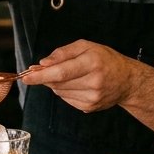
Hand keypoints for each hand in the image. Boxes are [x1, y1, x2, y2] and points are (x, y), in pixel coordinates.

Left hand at [21, 40, 141, 112]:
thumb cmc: (106, 59)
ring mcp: (92, 97)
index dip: (41, 75)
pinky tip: (77, 84)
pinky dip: (65, 91)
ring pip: (60, 92)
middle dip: (46, 76)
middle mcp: (93, 82)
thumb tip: (43, 64)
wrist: (127, 81)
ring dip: (57, 83)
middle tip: (43, 70)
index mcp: (92, 63)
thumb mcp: (86, 46)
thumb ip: (63, 53)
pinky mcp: (90, 107)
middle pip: (58, 83)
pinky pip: (66, 99)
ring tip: (72, 75)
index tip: (26, 77)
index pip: (61, 72)